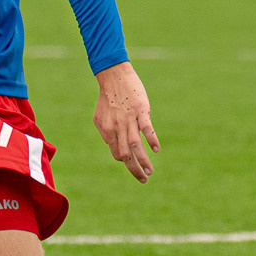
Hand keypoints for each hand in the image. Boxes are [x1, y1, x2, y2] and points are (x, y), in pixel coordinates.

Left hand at [94, 61, 159, 181]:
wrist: (113, 76)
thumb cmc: (107, 98)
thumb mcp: (99, 117)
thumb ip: (106, 132)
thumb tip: (112, 146)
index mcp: (107, 130)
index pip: (116, 152)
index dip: (125, 161)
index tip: (133, 165)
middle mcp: (117, 127)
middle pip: (125, 154)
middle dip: (134, 169)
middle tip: (143, 179)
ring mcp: (129, 119)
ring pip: (135, 144)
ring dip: (143, 160)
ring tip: (149, 172)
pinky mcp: (140, 110)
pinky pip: (146, 128)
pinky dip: (151, 139)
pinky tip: (156, 149)